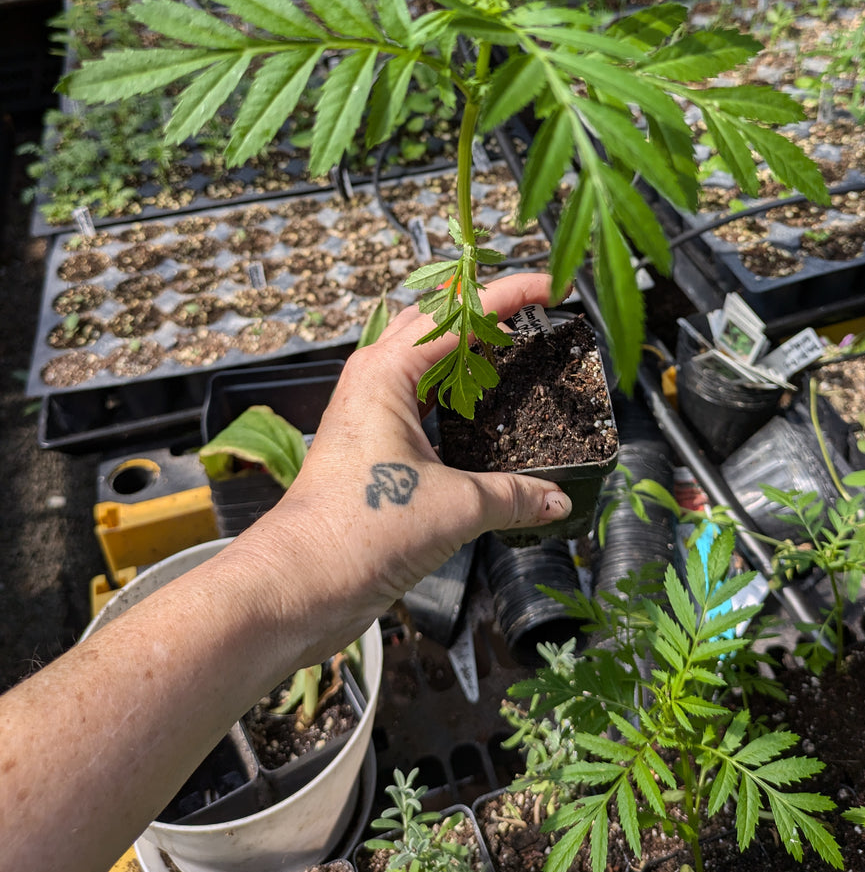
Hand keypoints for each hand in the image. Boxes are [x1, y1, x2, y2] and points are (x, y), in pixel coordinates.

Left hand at [231, 272, 571, 664]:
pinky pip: (417, 399)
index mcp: (387, 371)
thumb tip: (558, 498)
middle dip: (485, 312)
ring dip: (466, 352)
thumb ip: (513, 496)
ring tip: (514, 355)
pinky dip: (452, 394)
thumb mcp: (454, 508)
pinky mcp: (369, 445)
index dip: (510, 295)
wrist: (299, 584)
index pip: (460, 313)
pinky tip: (481, 413)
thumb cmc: (358, 534)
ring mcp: (368, 411)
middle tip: (534, 315)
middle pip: (436, 323)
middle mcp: (373, 380)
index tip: (550, 287)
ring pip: (423, 360)